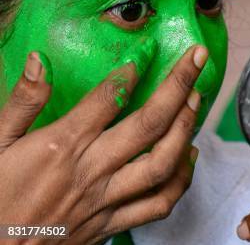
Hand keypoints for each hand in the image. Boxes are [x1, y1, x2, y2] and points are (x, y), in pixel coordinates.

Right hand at [0, 41, 207, 243]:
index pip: (108, 100)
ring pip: (162, 163)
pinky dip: (182, 180)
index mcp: (61, 146)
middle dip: (179, 87)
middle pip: (149, 124)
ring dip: (186, 129)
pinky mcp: (112, 224)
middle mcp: (91, 170)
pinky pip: (158, 204)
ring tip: (197, 100)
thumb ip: (21, 103)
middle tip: (197, 59)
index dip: (131, 73)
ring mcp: (106, 199)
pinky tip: (189, 156)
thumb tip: (39, 60)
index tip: (145, 55)